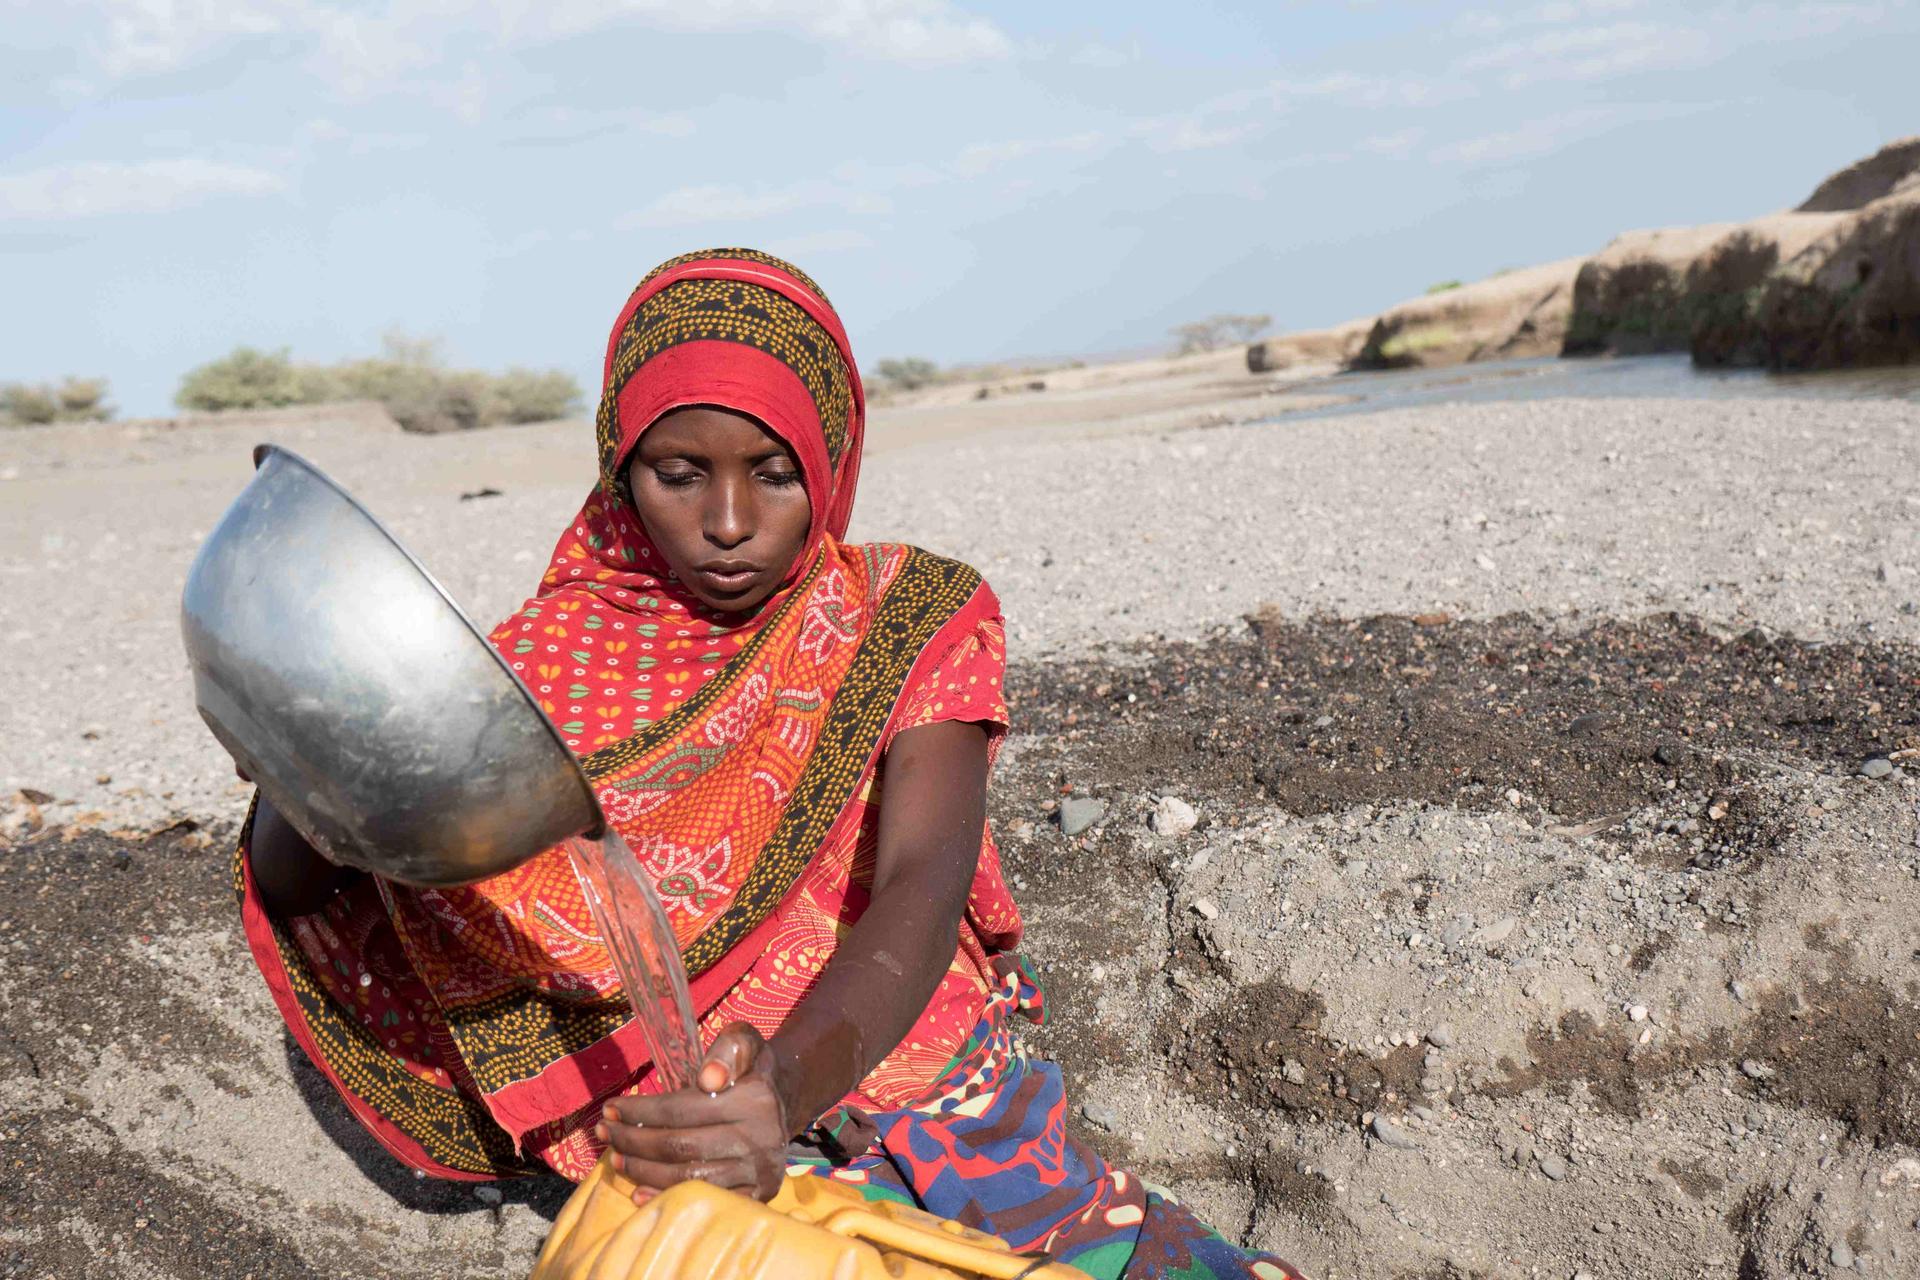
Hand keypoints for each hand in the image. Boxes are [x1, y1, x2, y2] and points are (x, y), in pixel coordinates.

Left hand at [597, 1023, 791, 1202]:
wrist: (783, 1102)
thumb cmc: (749, 1071)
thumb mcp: (743, 1042)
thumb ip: (728, 1048)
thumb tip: (708, 1078)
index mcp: (754, 1099)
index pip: (682, 1110)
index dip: (640, 1110)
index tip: (611, 1108)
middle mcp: (760, 1139)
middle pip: (679, 1146)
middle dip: (633, 1140)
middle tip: (604, 1134)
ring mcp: (758, 1172)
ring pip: (687, 1177)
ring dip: (642, 1170)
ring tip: (616, 1158)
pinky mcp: (758, 1195)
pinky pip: (705, 1201)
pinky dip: (668, 1198)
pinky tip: (639, 1192)